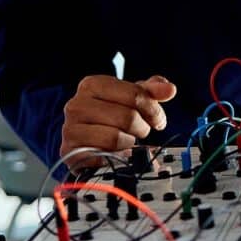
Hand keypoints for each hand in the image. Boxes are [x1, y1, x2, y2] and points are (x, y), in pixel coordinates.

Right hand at [61, 74, 175, 167]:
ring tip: (126, 140)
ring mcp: (71, 128)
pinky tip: (113, 152)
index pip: (135, 94)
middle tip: (141, 131)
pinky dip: (115, 156)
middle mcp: (77, 104)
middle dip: (142, 128)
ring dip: (128, 143)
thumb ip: (151, 91)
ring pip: (116, 138)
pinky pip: (104, 156)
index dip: (153, 109)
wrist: (83, 141)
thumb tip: (169, 89)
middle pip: (128, 117)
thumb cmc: (108, 116)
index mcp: (92, 84)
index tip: (157, 119)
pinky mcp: (71, 152)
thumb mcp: (129, 98)